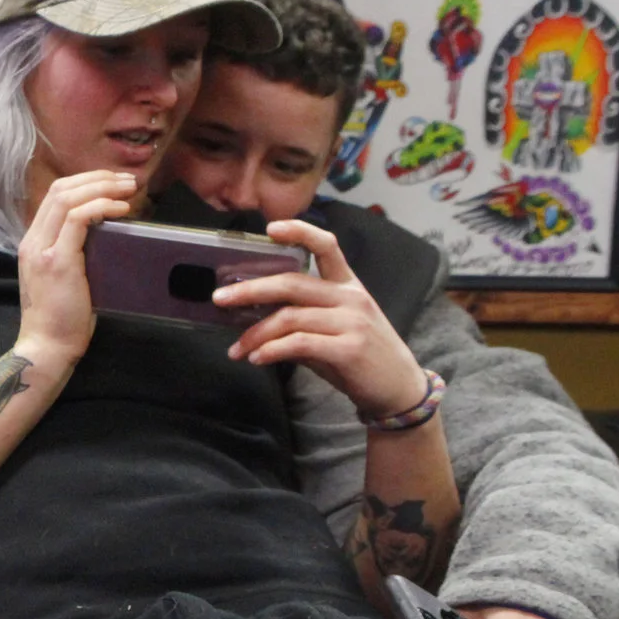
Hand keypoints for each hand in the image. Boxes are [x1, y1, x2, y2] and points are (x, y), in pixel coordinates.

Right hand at [16, 170, 135, 367]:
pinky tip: (121, 209)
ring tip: (128, 189)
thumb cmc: (62, 320)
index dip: (86, 183)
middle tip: (126, 181)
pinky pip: (77, 219)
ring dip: (102, 187)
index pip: (55, 197)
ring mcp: (42, 249)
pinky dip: (101, 206)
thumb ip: (76, 254)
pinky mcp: (57, 261)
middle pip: (60, 189)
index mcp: (33, 243)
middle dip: (97, 178)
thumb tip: (106, 236)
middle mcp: (32, 241)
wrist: (47, 347)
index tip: (113, 185)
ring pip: (67, 198)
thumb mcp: (65, 278)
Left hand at [216, 218, 425, 418]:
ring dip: (255, 334)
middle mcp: (351, 297)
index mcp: (348, 285)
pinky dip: (272, 350)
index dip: (300, 232)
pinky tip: (257, 358)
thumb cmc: (360, 357)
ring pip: (290, 317)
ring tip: (237, 349)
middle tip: (219, 299)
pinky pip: (299, 344)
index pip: (327, 246)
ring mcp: (352, 321)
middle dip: (251, 290)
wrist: (398, 389)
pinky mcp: (350, 348)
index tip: (270, 229)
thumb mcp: (333, 331)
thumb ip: (300, 321)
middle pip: (292, 284)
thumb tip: (253, 319)